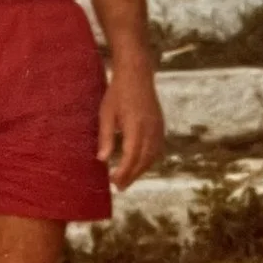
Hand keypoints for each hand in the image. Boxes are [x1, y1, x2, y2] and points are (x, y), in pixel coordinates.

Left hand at [97, 66, 164, 188]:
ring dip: (141, 170)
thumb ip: (105, 137)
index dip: (123, 172)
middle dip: (131, 175)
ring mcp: (157, 128)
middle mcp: (150, 129)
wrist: (137, 75)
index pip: (131, 156)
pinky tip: (140, 165)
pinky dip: (149, 160)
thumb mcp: (106, 114)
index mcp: (135, 126)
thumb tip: (102, 159)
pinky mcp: (160, 126)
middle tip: (119, 187)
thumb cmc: (117, 93)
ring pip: (152, 156)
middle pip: (143, 160)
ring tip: (128, 180)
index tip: (113, 182)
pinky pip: (157, 149)